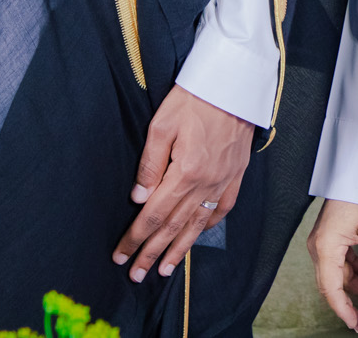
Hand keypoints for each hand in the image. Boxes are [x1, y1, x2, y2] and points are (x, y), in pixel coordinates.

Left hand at [112, 86, 254, 281]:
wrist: (235, 82)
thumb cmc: (195, 98)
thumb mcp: (161, 125)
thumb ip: (149, 165)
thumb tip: (138, 198)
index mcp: (185, 171)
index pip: (154, 214)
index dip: (136, 238)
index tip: (121, 255)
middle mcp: (206, 182)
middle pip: (174, 226)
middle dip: (153, 252)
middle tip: (136, 274)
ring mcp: (224, 180)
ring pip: (198, 224)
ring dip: (179, 249)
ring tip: (165, 270)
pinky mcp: (236, 173)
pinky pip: (223, 208)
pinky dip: (209, 225)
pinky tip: (198, 235)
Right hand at [307, 198, 357, 333]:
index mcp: (326, 245)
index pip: (330, 288)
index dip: (343, 309)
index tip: (354, 323)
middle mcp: (320, 245)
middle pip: (332, 284)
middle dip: (351, 301)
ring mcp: (324, 241)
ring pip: (338, 274)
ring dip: (357, 287)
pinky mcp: (331, 237)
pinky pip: (341, 262)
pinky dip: (356, 272)